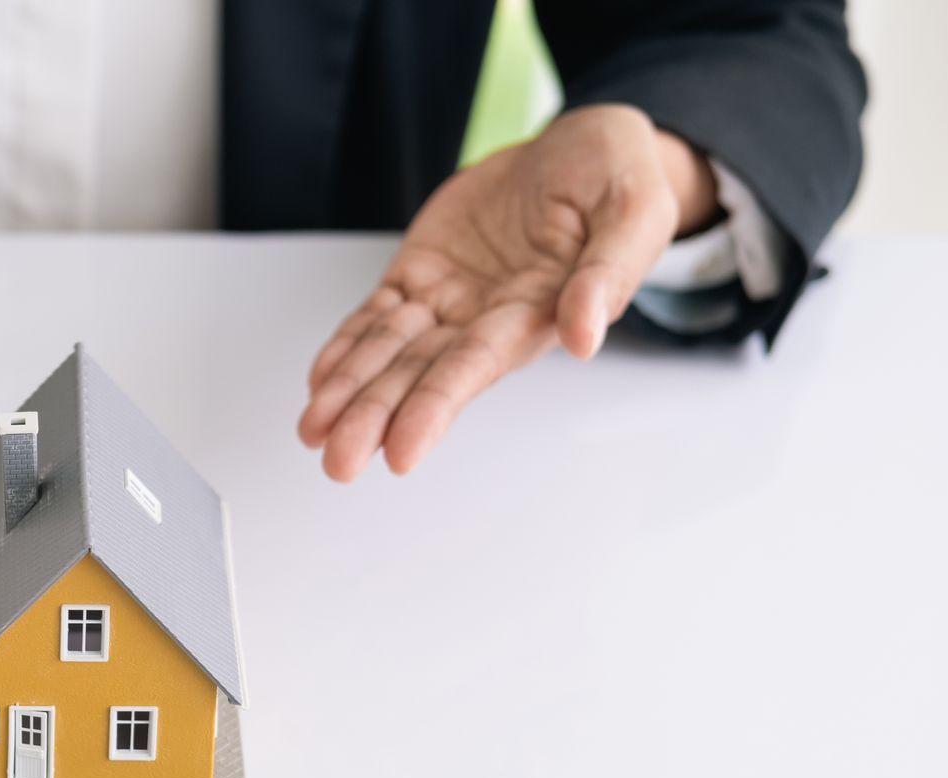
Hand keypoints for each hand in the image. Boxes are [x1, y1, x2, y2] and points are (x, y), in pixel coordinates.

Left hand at [298, 105, 719, 479]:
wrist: (581, 145)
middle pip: (421, 373)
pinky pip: (375, 317)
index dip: (434, 407)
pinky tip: (320, 382)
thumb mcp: (635, 208)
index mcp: (538, 311)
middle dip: (376, 416)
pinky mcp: (421, 273)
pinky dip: (346, 347)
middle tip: (338, 462)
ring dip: (350, 392)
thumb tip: (584, 337)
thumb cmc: (617, 176)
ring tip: (312, 430)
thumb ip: (608, 272)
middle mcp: (486, 318)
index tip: (400, 451)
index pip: (475, 367)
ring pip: (389, 352)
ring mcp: (449, 298)